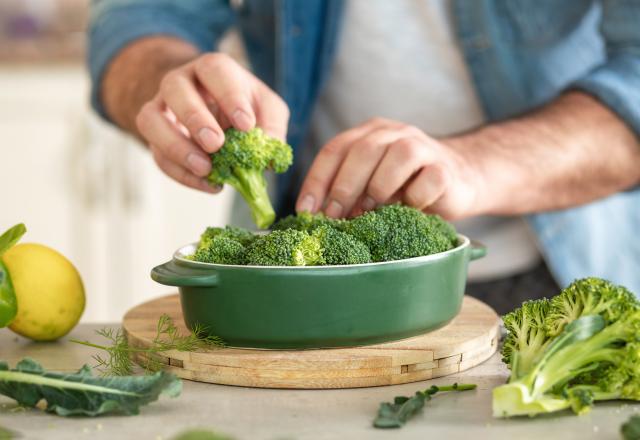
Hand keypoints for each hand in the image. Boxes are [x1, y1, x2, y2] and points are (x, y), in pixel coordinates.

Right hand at [134, 52, 289, 191]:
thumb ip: (272, 129)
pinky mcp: (155, 139)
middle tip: (215, 144)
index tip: (246, 125)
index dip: (229, 97)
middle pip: (175, 88)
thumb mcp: (267, 110)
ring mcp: (162, 108)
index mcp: (212, 69)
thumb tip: (268, 161)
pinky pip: (158, 155)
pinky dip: (181, 173)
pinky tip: (208, 184)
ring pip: (151, 119)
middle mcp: (181, 82)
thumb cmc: (245, 108)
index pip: (214, 70)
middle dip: (195, 117)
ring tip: (205, 168)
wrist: (218, 114)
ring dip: (176, 146)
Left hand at [296, 118, 481, 219]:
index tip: (305, 210)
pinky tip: (408, 212)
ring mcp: (423, 147)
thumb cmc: (406, 186)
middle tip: (333, 217)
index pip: (335, 149)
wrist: (459, 179)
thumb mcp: (371, 183)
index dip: (317, 180)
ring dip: (379, 188)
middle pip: (363, 150)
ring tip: (370, 212)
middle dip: (343, 187)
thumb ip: (349, 190)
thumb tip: (316, 217)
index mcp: (369, 133)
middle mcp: (394, 133)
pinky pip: (427, 181)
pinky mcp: (446, 169)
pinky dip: (414, 200)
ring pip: (398, 156)